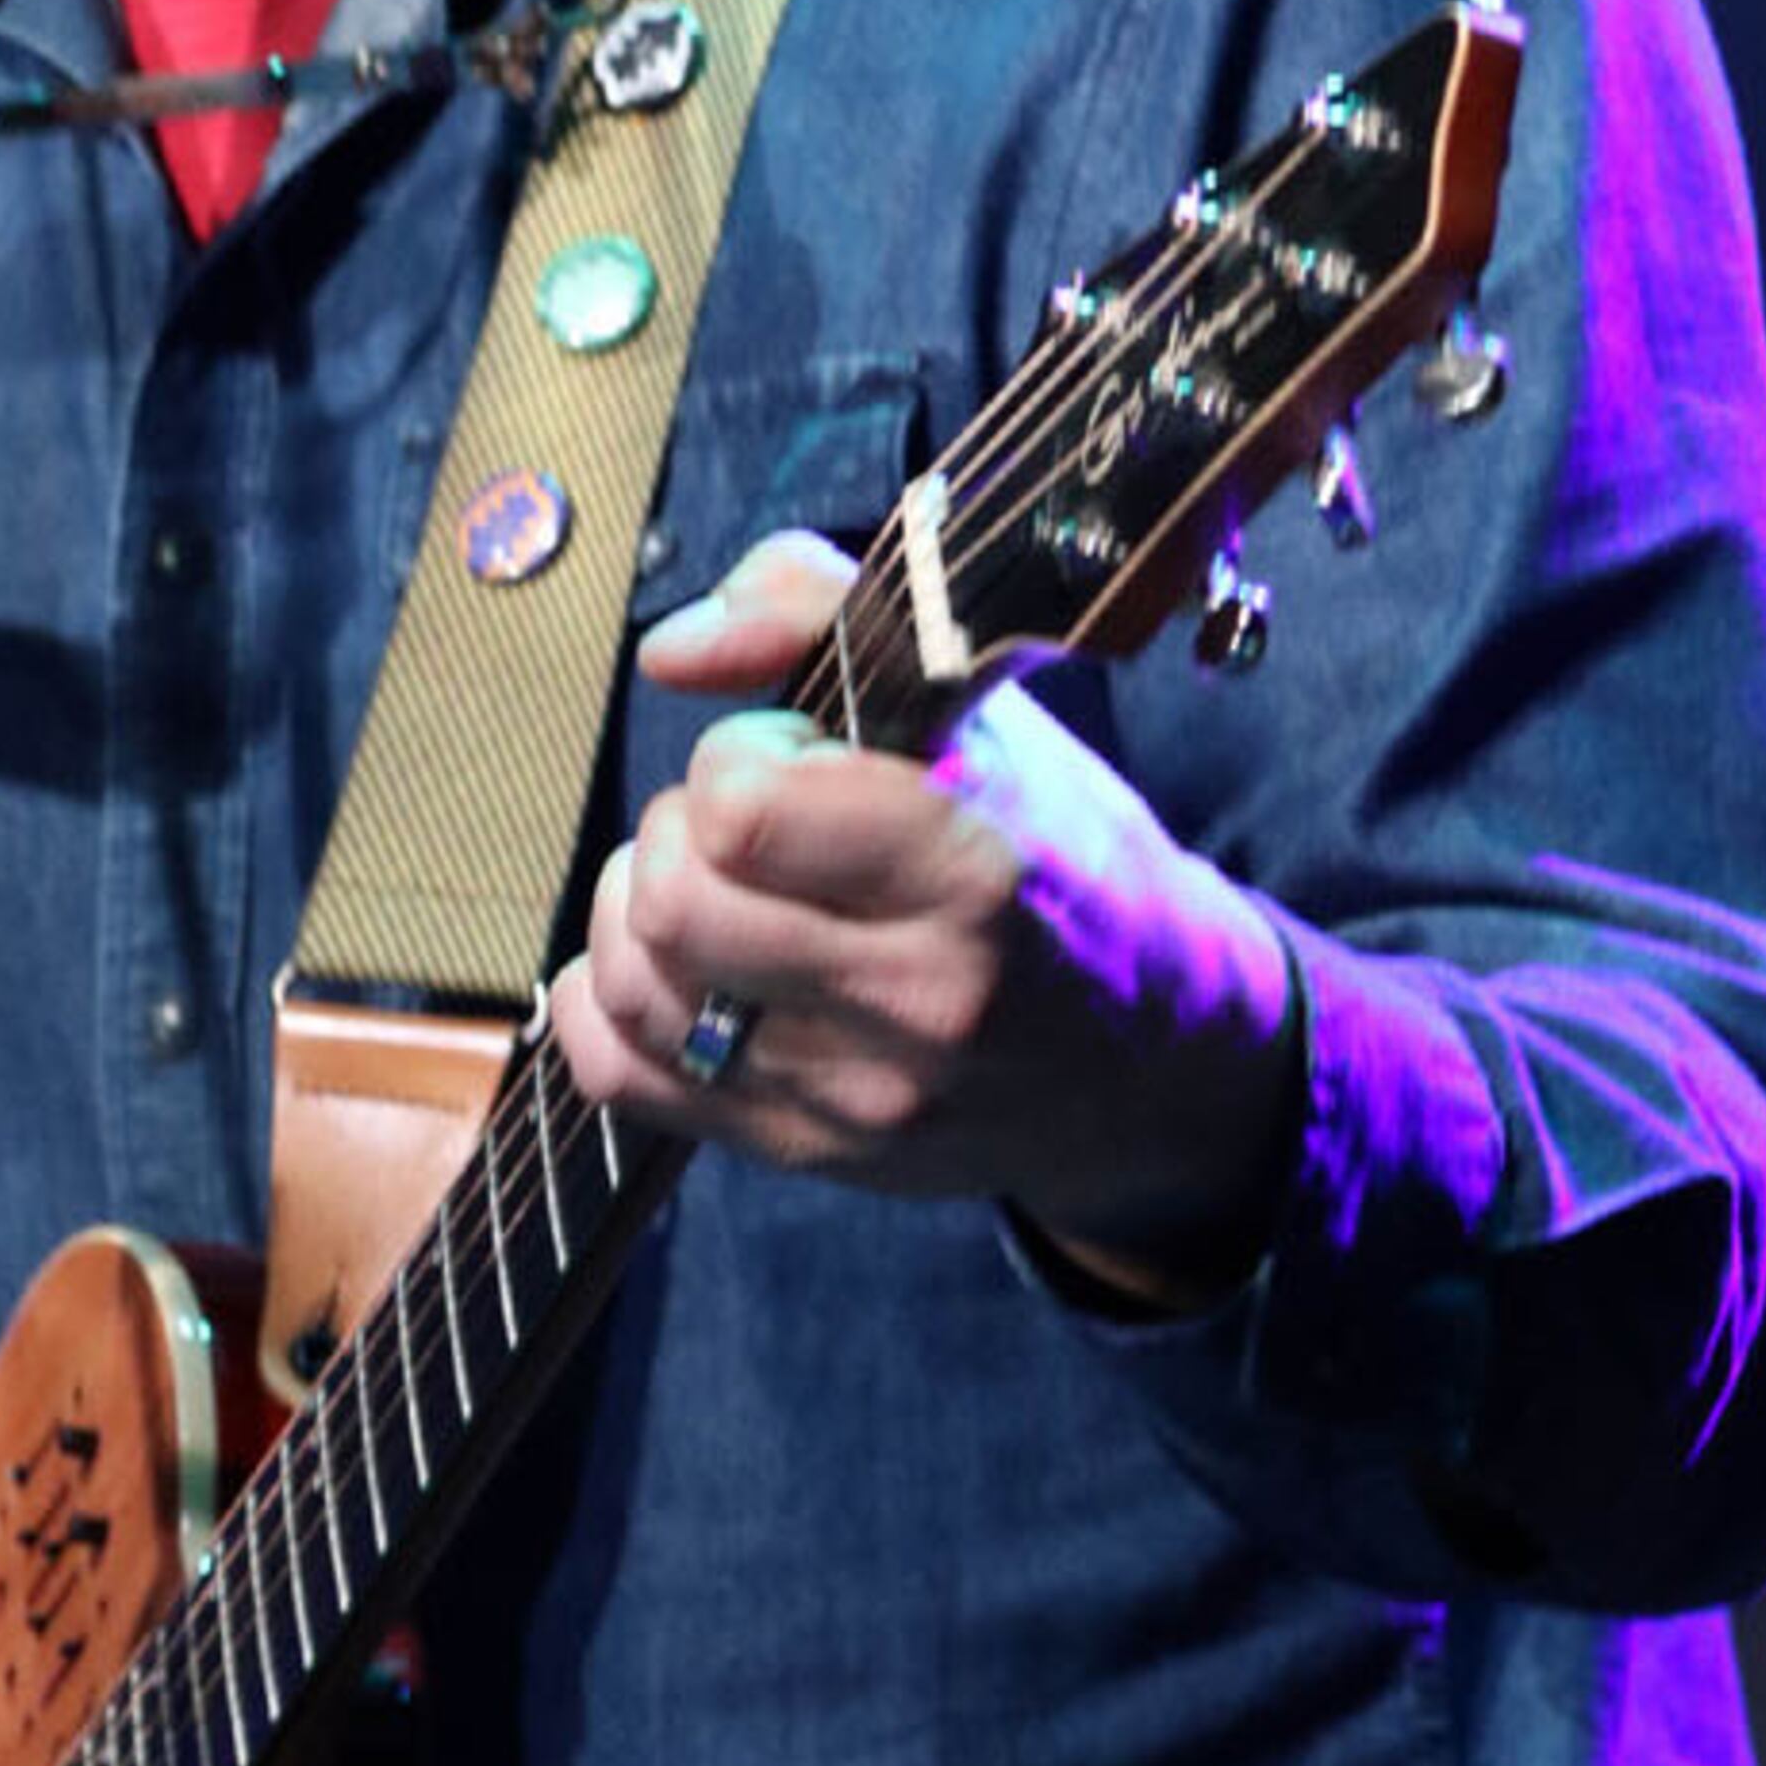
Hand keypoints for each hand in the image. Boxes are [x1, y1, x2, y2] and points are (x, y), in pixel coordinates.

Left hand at [547, 533, 1303, 1303]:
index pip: (740, 810)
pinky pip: (619, 1078)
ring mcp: (857, 1097)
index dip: (740, 757)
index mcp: (970, 870)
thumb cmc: (1057, 855)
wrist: (1156, 1054)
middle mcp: (916, 1000)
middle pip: (670, 902)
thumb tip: (669, 649)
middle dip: (677, 833)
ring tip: (712, 887)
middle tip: (744, 825)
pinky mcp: (807, 1154)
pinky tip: (674, 967)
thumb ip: (814, 611)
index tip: (796, 758)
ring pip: (632, 988)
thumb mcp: (978, 704)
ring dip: (637, 914)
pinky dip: (609, 1006)